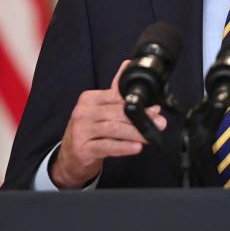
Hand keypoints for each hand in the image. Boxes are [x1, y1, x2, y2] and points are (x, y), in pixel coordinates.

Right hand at [50, 60, 166, 187]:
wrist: (71, 155)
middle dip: (141, 118)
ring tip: (149, 136)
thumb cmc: (89, 130)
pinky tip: (136, 147)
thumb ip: (116, 93)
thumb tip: (134, 75)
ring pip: (113, 129)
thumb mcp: (100, 109)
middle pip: (116, 113)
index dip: (138, 103)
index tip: (155, 109)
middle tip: (158, 123)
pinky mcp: (82, 149)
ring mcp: (81, 131)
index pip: (116, 97)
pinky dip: (123, 147)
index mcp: (89, 99)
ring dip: (135, 133)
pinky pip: (107, 146)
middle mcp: (83, 112)